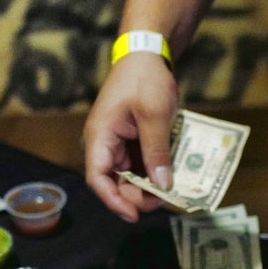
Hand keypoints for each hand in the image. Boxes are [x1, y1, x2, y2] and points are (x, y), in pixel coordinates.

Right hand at [83, 53, 178, 221]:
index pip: (97, 178)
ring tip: (170, 190)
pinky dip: (151, 172)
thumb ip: (157, 151)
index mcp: (100, 136)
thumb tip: (162, 184)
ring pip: (127, 176)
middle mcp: (103, 144)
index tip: (134, 215)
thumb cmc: (145, 79)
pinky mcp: (129, 141)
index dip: (114, 201)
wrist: (145, 54)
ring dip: (146, 186)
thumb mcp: (155, 115)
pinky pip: (137, 164)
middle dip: (137, 196)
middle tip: (164, 200)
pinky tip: (169, 176)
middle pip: (113, 182)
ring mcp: (116, 143)